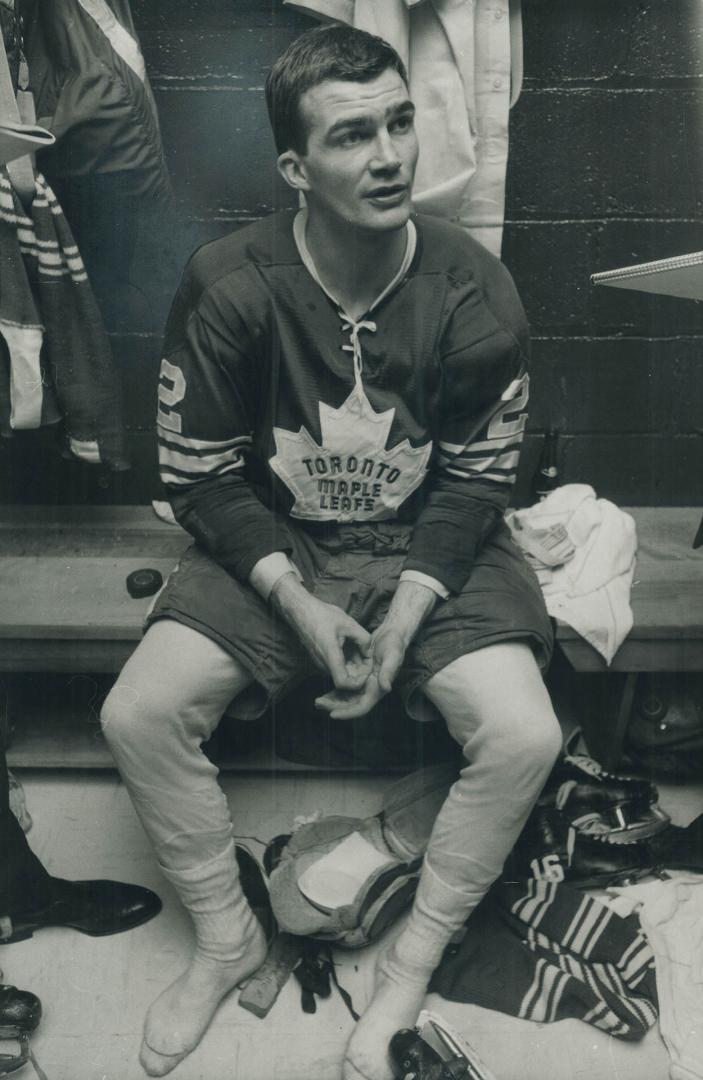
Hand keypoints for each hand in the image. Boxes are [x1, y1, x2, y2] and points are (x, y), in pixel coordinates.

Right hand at [272, 575, 370, 690]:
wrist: (301, 610)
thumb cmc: (322, 615)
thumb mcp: (349, 623)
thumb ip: (363, 639)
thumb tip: (369, 653)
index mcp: (330, 655)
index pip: (343, 683)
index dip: (358, 682)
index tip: (367, 671)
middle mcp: (323, 663)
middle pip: (344, 679)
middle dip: (360, 672)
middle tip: (369, 657)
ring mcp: (321, 662)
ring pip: (341, 672)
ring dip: (354, 665)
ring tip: (362, 650)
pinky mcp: (320, 658)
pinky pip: (336, 665)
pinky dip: (347, 661)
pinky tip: (353, 647)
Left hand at [314, 624, 407, 719]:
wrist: (391, 635)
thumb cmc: (394, 644)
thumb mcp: (393, 655)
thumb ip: (388, 672)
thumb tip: (386, 688)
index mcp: (377, 689)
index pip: (362, 707)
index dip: (348, 713)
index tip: (332, 714)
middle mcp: (370, 690)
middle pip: (351, 706)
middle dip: (335, 707)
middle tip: (318, 704)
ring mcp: (363, 685)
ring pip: (346, 699)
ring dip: (332, 702)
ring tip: (318, 702)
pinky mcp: (357, 678)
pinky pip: (344, 690)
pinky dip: (334, 693)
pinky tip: (323, 694)